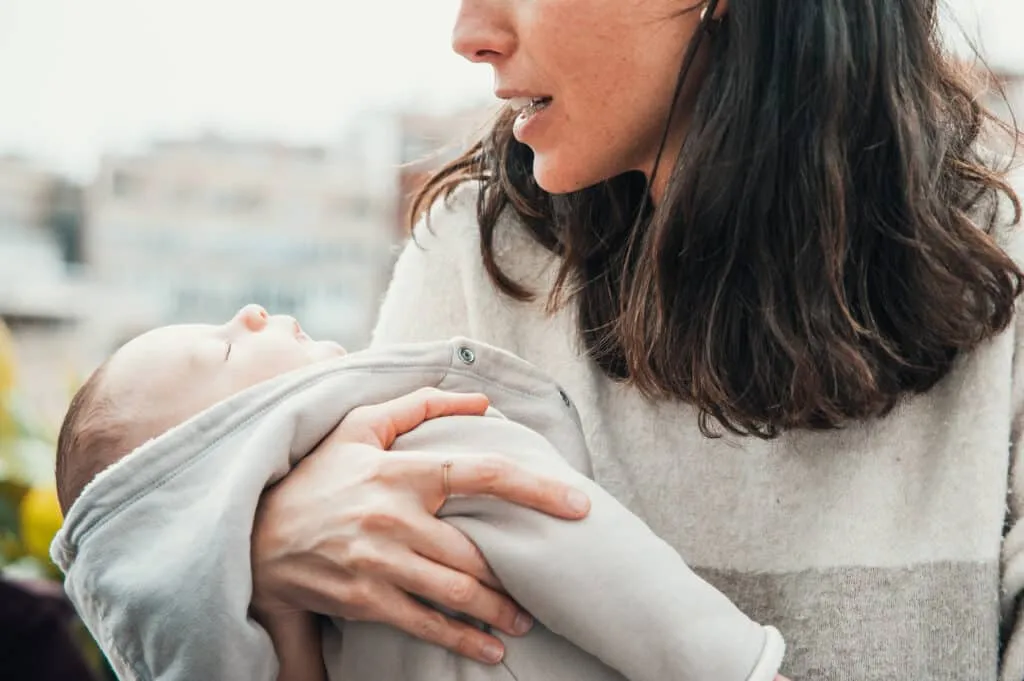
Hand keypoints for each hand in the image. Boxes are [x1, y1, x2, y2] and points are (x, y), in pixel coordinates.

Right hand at [251, 387, 591, 664]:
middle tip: (547, 584)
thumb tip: (482, 400)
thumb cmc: (315, 476)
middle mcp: (395, 518)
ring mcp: (380, 563)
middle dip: (517, 572)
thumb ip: (420, 406)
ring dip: (499, 611)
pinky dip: (464, 640)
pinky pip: (427, 623)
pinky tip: (490, 647)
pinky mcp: (366, 600)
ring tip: (524, 620)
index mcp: (400, 472)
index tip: (578, 504)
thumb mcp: (358, 426)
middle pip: (477, 550)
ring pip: (459, 591)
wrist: (252, 535)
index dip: (537, 488)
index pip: (483, 473)